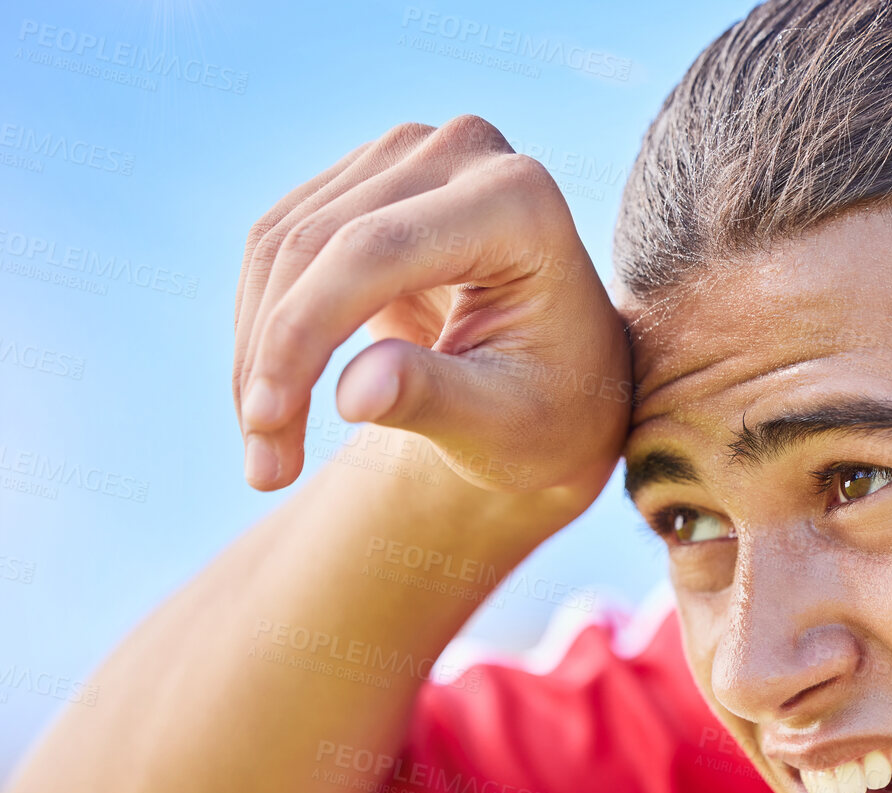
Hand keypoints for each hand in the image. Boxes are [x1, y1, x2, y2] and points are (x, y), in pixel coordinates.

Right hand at [232, 115, 628, 500]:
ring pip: (282, 244)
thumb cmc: (552, 412)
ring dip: (256, 351)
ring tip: (266, 450)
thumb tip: (352, 395)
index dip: (304, 332)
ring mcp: (411, 154)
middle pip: (320, 243)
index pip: (376, 252)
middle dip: (274, 357)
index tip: (265, 422)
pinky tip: (273, 398)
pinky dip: (263, 327)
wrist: (563, 384)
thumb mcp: (507, 426)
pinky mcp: (367, 175)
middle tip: (264, 467)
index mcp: (521, 204)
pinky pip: (278, 245)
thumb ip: (436, 400)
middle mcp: (466, 154)